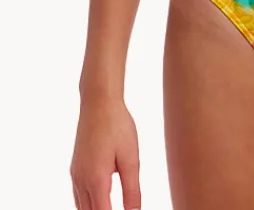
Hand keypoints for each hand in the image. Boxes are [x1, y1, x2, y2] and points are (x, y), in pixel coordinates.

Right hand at [70, 94, 140, 209]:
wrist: (98, 102)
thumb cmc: (117, 125)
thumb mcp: (131, 158)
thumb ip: (132, 189)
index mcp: (96, 180)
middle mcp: (81, 180)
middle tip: (122, 209)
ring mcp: (75, 175)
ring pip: (81, 208)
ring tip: (111, 207)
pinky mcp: (75, 168)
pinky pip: (78, 197)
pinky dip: (87, 206)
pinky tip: (100, 203)